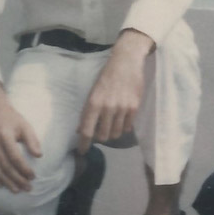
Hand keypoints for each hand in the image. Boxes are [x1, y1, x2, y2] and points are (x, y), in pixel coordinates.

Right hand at [0, 79, 42, 192]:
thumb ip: (32, 140)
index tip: (33, 176)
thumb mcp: (25, 126)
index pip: (15, 157)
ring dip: (5, 182)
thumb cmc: (12, 120)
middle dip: (17, 179)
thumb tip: (39, 156)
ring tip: (16, 190)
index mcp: (4, 134)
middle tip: (27, 188)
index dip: (24, 169)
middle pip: (4, 165)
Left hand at [77, 30, 152, 153]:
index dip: (83, 144)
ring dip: (112, 133)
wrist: (126, 62)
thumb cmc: (106, 76)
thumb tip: (79, 130)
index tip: (82, 151)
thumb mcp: (92, 92)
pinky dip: (123, 128)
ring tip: (111, 126)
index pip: (86, 130)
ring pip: (115, 133)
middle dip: (100, 138)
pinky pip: (127, 127)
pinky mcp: (134, 108)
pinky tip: (121, 121)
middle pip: (102, 136)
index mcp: (93, 103)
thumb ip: (87, 111)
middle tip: (100, 134)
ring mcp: (122, 108)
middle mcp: (107, 108)